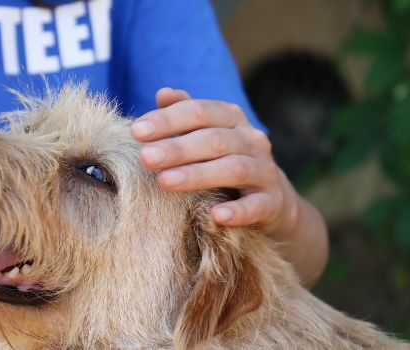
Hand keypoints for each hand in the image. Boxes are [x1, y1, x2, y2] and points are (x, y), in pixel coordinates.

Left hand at [130, 88, 298, 233]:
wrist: (273, 199)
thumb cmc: (226, 161)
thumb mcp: (207, 134)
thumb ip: (186, 114)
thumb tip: (163, 93)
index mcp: (232, 118)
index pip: (199, 112)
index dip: (168, 120)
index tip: (136, 131)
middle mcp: (251, 140)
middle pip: (214, 140)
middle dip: (177, 148)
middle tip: (145, 158)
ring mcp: (265, 171)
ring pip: (233, 169)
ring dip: (197, 175)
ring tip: (165, 182)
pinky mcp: (273, 202)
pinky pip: (256, 205)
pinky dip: (238, 210)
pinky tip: (216, 215)